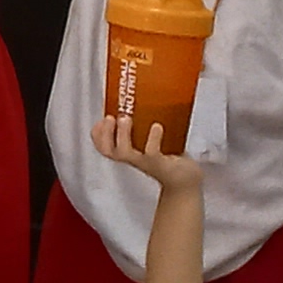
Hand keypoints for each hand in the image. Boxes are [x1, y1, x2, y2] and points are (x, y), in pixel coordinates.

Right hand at [86, 114, 202, 195]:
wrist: (186, 182)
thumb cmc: (170, 161)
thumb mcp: (155, 142)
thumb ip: (148, 127)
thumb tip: (148, 100)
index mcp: (130, 152)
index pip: (104, 146)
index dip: (97, 134)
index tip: (101, 119)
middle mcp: (134, 159)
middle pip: (108, 150)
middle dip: (104, 133)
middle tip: (110, 118)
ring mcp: (146, 163)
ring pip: (125, 153)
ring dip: (122, 134)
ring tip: (126, 118)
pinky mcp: (161, 165)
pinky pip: (152, 153)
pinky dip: (152, 139)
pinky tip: (156, 126)